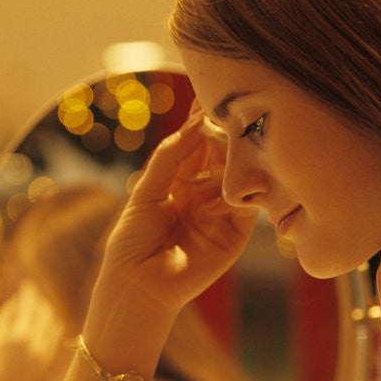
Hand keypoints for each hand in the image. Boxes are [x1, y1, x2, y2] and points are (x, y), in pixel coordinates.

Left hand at [92, 111, 257, 321]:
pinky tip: (245, 167)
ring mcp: (220, 214)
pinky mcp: (235, 235)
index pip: (196, 146)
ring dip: (239, 156)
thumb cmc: (132, 242)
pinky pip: (248, 206)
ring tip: (240, 131)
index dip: (201, 123)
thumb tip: (195, 122)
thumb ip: (170, 156)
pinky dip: (248, 186)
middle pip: (220, 158)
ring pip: (236, 177)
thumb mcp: (146, 191)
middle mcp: (202, 195)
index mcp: (177, 183)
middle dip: (224, 134)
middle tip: (230, 108)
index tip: (209, 95)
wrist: (137, 286)